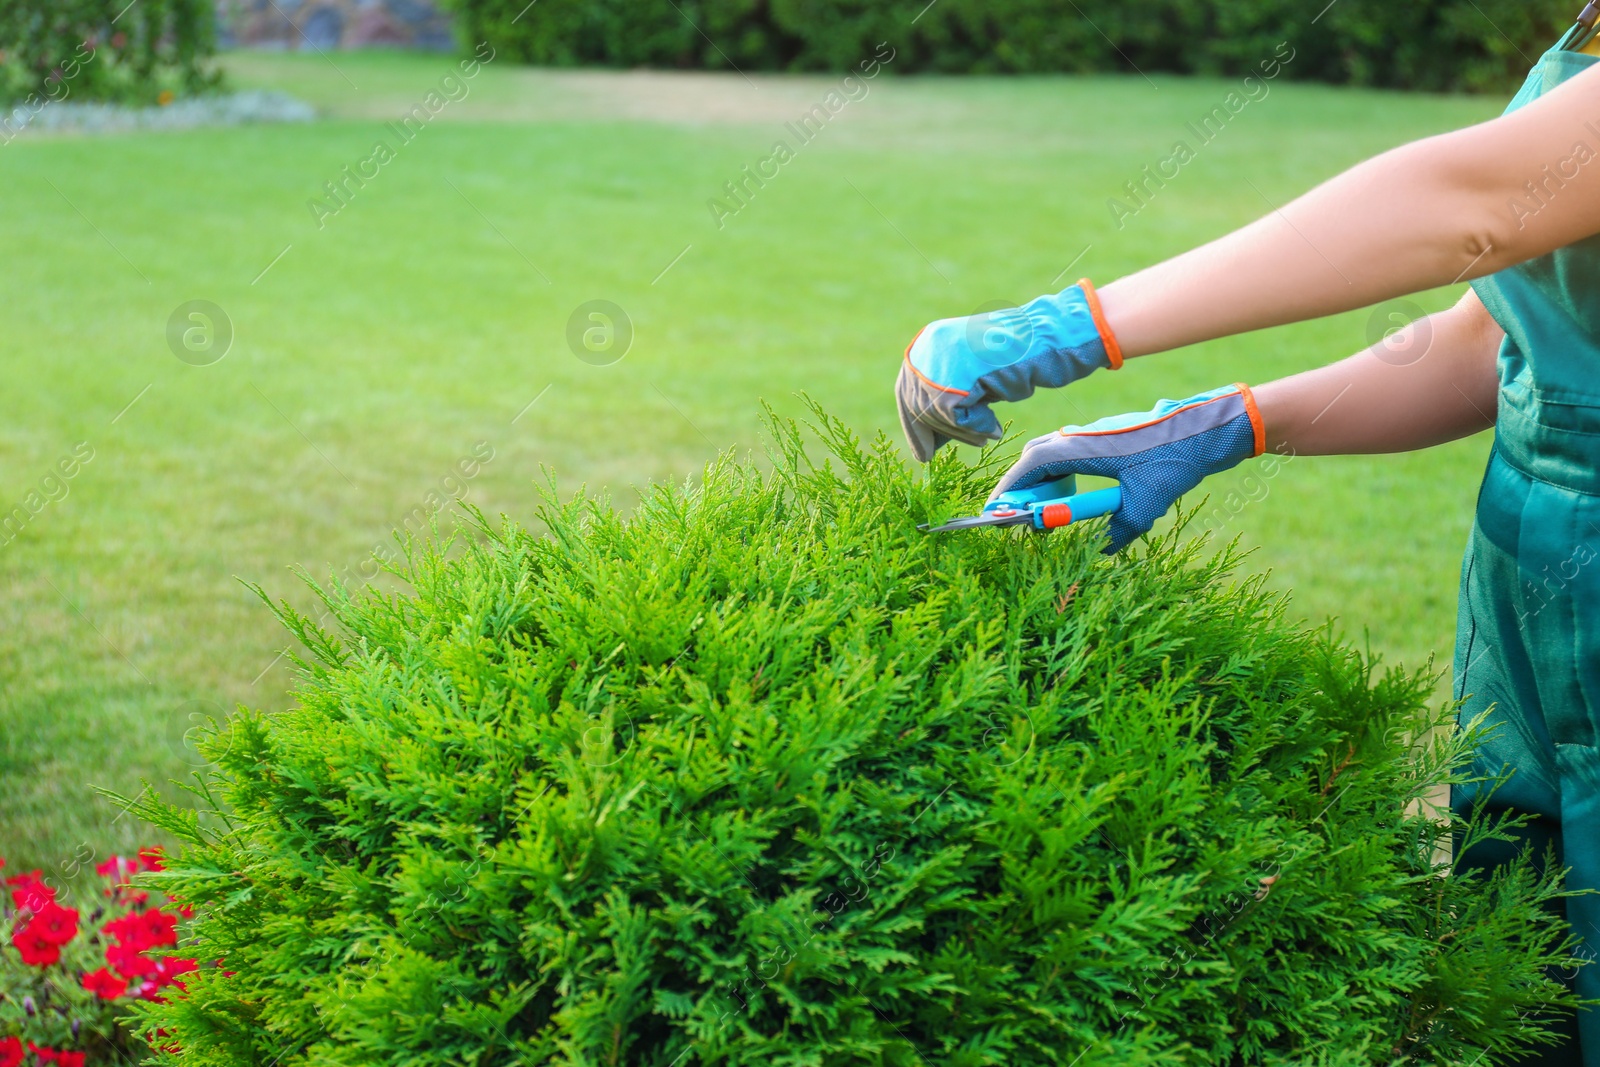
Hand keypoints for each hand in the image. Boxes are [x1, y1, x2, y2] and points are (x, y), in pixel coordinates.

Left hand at [895, 279, 1122, 461]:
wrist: (1043, 340)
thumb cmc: (1016, 358)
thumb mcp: (971, 378)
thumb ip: (948, 397)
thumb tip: (928, 438)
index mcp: (928, 343)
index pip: (905, 391)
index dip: (915, 427)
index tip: (924, 455)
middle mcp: (927, 348)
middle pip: (917, 406)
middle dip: (941, 433)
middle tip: (964, 447)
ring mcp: (936, 361)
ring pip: (935, 414)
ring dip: (963, 432)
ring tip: (987, 436)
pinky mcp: (952, 377)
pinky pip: (953, 417)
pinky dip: (974, 428)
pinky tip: (992, 428)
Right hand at [990, 384, 1264, 552]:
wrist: (1204, 429)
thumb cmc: (1172, 459)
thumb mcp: (1144, 503)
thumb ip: (1119, 530)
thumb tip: (1105, 550)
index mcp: (1076, 449)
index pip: (1026, 470)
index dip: (1007, 494)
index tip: (994, 516)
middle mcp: (1077, 438)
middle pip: (1033, 462)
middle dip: (1023, 492)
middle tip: (1021, 520)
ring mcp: (1090, 435)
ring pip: (1051, 458)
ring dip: (1045, 485)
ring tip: (1051, 515)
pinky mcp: (1104, 438)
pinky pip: (1070, 456)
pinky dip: (1064, 477)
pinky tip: (1081, 497)